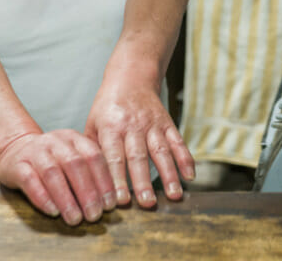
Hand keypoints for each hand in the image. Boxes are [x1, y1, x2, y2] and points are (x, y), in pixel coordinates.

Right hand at [0, 130, 116, 224]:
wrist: (14, 149)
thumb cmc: (52, 160)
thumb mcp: (73, 157)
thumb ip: (90, 171)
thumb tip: (111, 200)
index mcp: (75, 139)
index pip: (94, 156)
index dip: (104, 181)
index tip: (110, 204)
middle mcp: (56, 142)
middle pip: (75, 164)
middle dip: (88, 192)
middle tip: (94, 215)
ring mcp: (36, 152)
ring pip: (53, 173)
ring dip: (66, 199)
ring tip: (75, 219)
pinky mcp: (17, 166)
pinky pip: (30, 181)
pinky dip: (43, 197)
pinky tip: (53, 212)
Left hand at [85, 77, 195, 208]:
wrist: (131, 77)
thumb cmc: (108, 107)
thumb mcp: (92, 123)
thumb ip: (92, 150)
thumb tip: (91, 181)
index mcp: (111, 127)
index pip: (113, 157)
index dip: (117, 179)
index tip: (119, 200)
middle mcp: (132, 126)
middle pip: (138, 157)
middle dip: (143, 181)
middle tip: (147, 203)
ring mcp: (152, 124)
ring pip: (161, 151)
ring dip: (168, 174)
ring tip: (173, 195)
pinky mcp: (167, 123)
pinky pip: (177, 141)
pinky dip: (185, 158)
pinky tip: (190, 175)